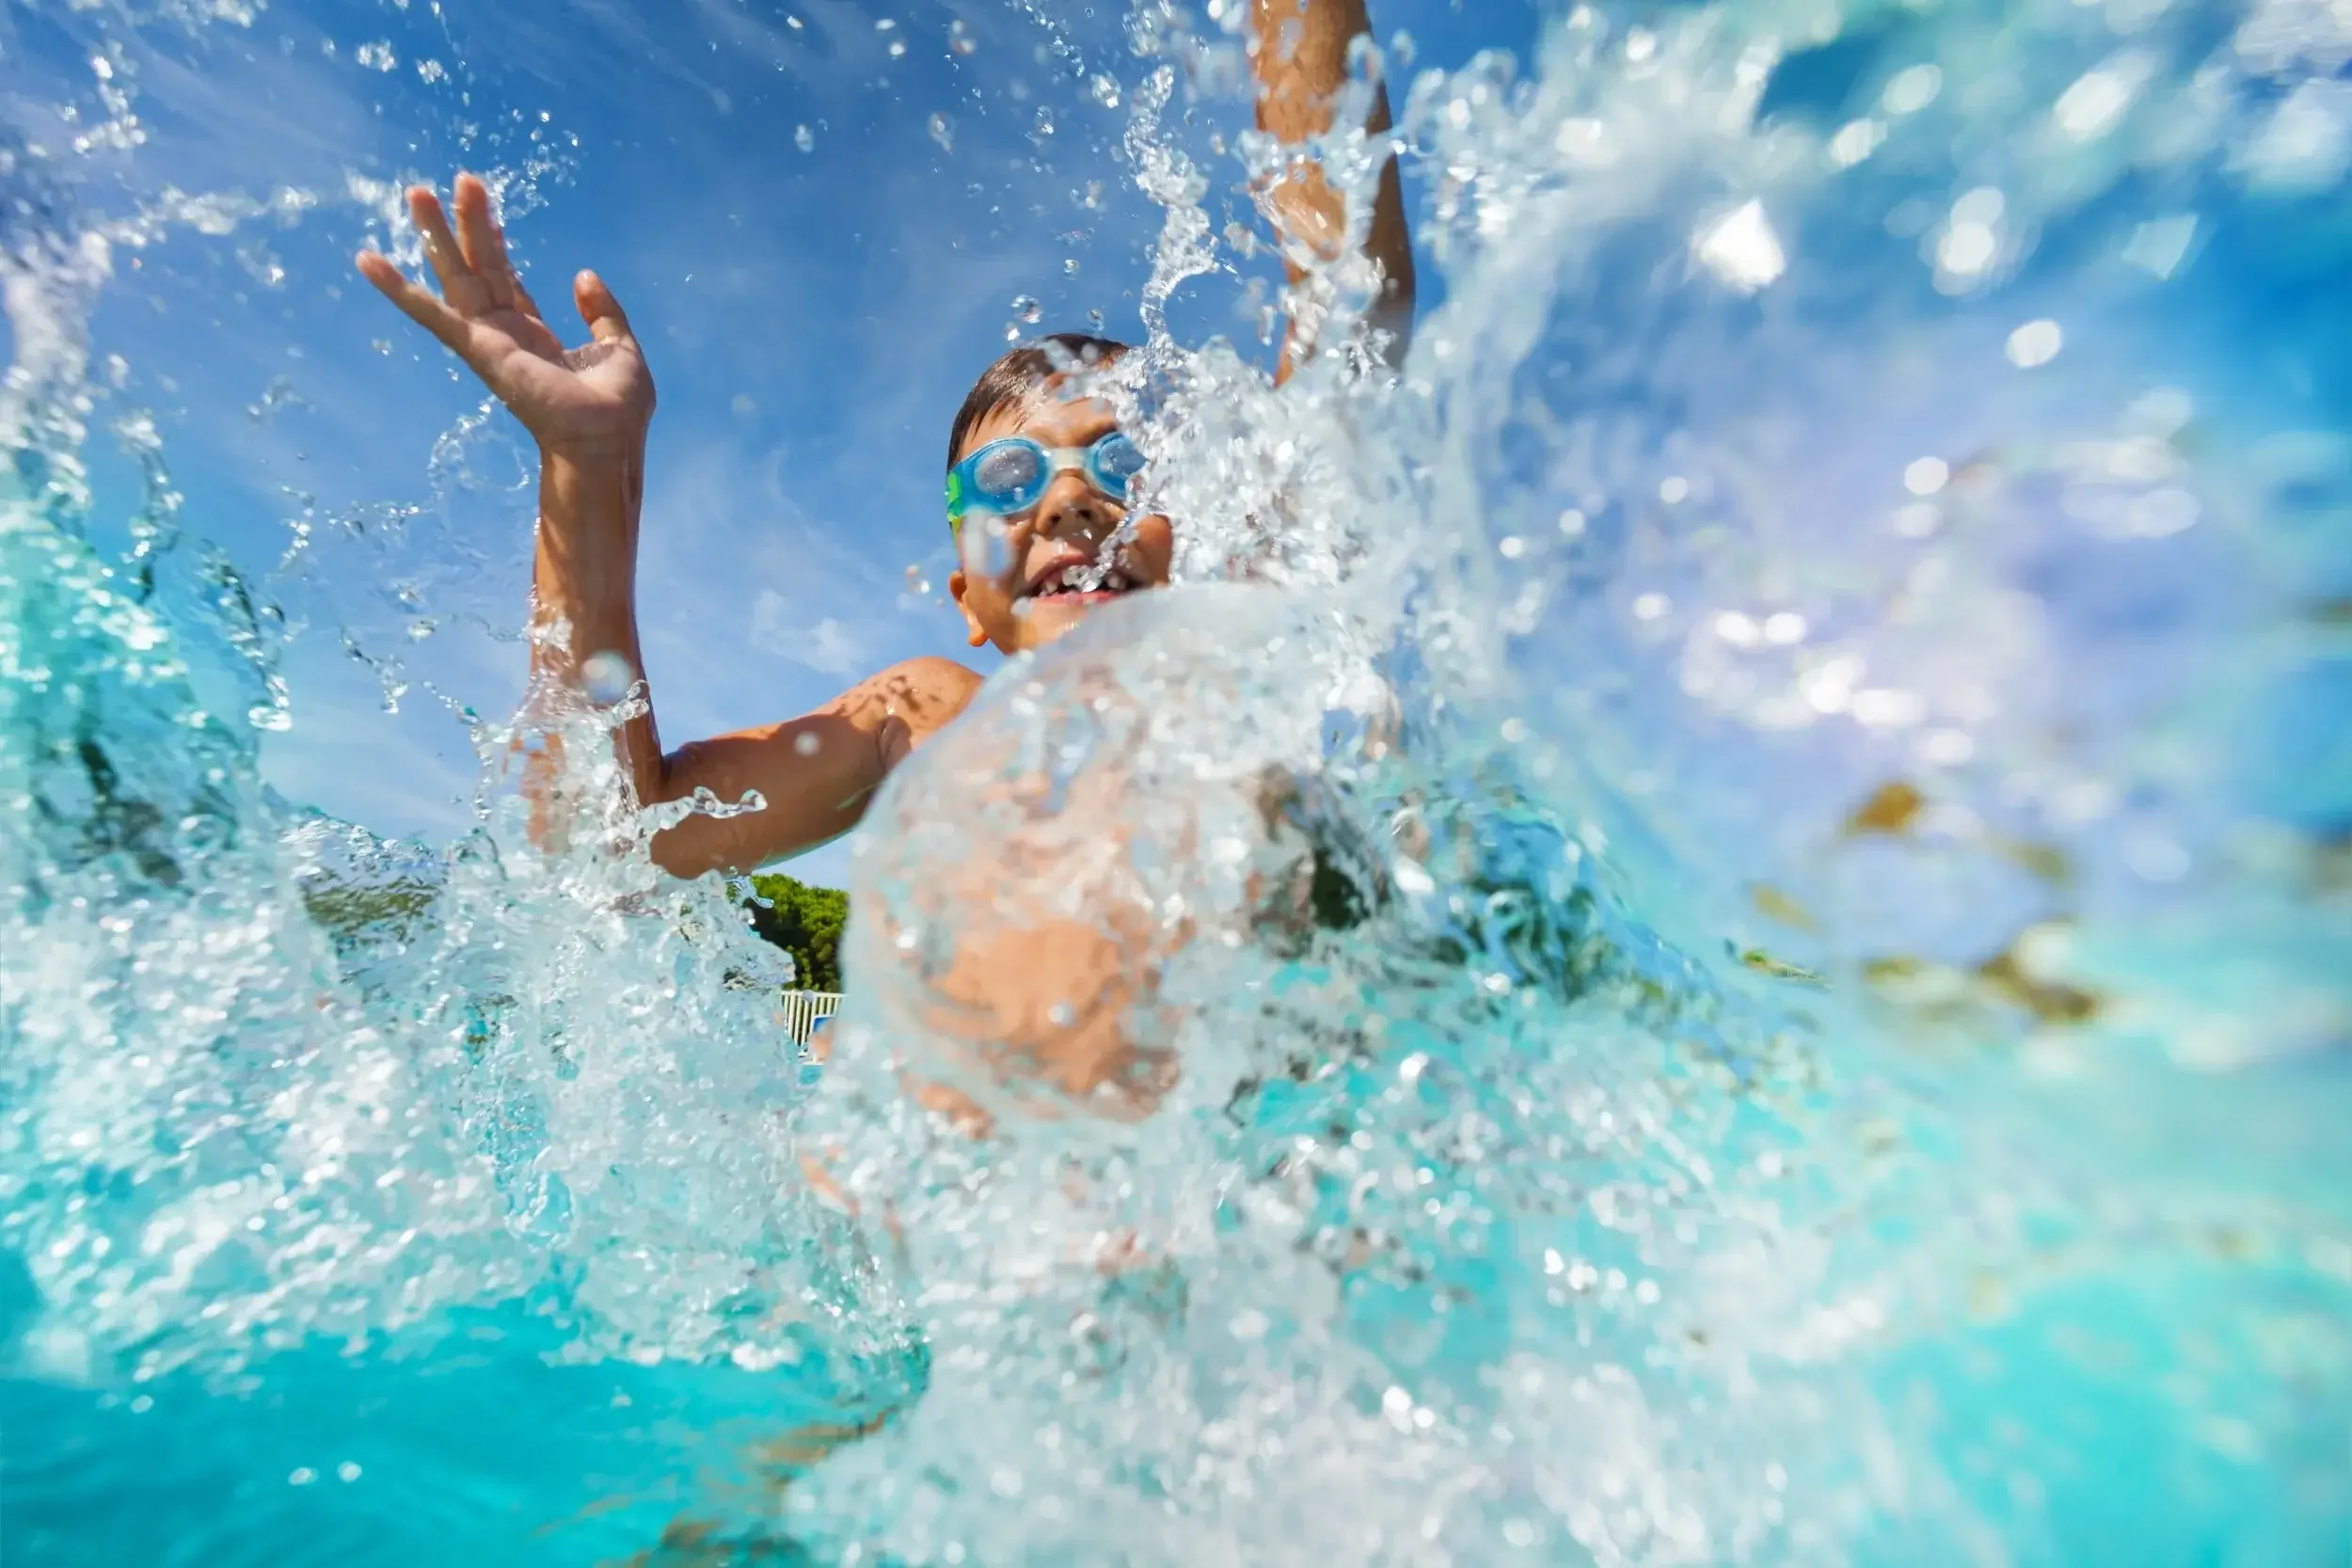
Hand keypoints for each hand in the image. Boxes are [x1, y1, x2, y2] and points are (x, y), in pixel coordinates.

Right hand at [356, 173, 653, 463]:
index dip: (498, 245)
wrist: (607, 440)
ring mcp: (487, 341)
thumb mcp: (620, 347)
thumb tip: (582, 275)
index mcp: (535, 335)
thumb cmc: (618, 409)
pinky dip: (398, 289)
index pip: (507, 280)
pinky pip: (431, 315)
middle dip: (468, 225)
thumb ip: (603, 312)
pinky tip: (369, 261)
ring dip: (436, 234)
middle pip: (479, 268)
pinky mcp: (478, 349)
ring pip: (456, 276)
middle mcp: (505, 335)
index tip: (489, 211)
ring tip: (418, 191)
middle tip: (460, 179)